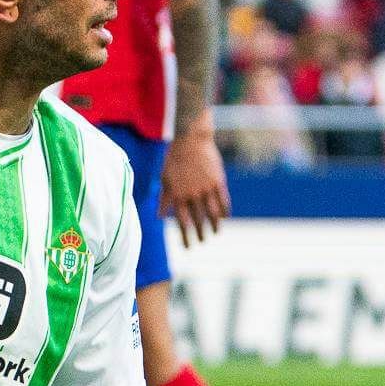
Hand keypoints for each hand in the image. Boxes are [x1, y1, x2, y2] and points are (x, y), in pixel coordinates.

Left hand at [159, 112, 229, 246]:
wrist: (190, 138)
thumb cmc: (174, 158)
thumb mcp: (165, 178)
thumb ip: (164, 199)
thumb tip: (159, 217)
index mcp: (178, 194)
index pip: (182, 222)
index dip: (185, 236)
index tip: (188, 247)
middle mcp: (193, 194)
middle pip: (199, 220)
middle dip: (200, 233)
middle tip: (202, 242)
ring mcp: (206, 187)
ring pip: (213, 212)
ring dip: (214, 225)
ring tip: (215, 233)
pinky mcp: (217, 180)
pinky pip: (223, 199)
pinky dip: (224, 210)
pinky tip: (225, 217)